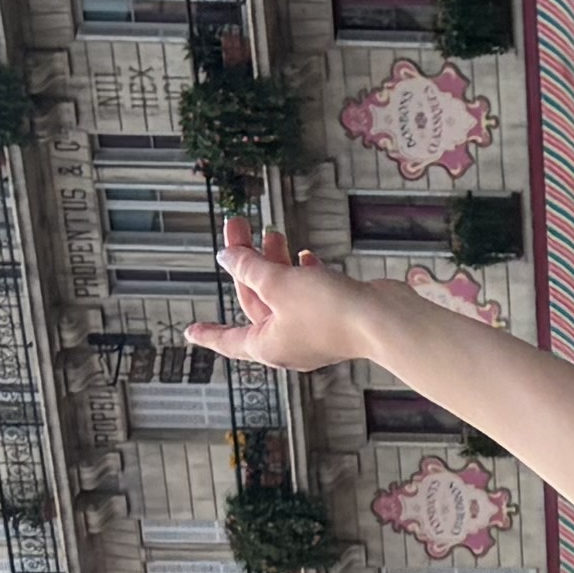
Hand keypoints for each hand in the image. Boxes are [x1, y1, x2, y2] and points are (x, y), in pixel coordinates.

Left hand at [182, 223, 394, 374]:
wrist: (383, 320)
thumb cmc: (331, 312)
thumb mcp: (278, 283)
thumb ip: (249, 267)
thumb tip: (227, 256)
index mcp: (267, 345)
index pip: (228, 339)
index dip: (208, 333)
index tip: (190, 332)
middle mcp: (288, 342)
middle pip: (255, 301)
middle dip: (246, 263)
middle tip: (239, 227)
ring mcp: (312, 330)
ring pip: (283, 294)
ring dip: (274, 263)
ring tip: (271, 232)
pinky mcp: (334, 317)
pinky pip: (308, 294)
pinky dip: (302, 274)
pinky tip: (303, 254)